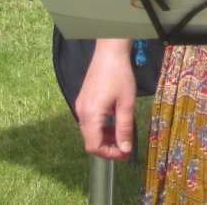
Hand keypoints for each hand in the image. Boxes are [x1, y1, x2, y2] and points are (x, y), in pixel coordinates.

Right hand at [76, 41, 138, 159]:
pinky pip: (90, 120)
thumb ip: (124, 128)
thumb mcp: (126, 103)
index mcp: (90, 115)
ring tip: (123, 132)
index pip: (93, 146)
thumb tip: (124, 149)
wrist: (109, 52)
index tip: (124, 154)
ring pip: (90, 130)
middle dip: (108, 146)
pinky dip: (102, 125)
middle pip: (90, 139)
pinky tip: (115, 119)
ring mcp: (80, 106)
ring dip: (105, 135)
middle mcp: (81, 113)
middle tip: (126, 145)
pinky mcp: (83, 100)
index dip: (108, 154)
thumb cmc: (120, 76)